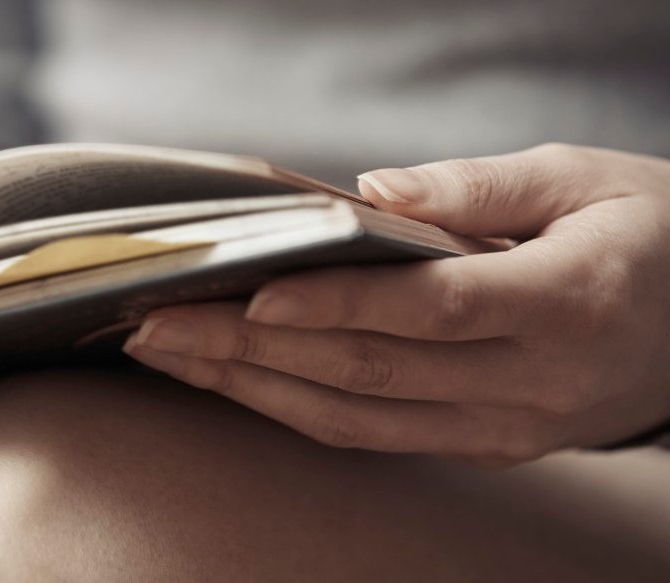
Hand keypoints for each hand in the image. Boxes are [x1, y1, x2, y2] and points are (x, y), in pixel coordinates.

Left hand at [124, 143, 669, 463]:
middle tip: (158, 322)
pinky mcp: (488, 445)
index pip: (429, 310)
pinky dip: (296, 409)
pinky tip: (234, 381)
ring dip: (252, 388)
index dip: (335, 303)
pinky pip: (376, 435)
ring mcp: (508, 427)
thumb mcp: (584, 178)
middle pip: (370, 371)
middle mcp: (533, 381)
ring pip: (359, 418)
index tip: (250, 291)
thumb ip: (476, 185)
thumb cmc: (649, 232)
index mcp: (567, 302)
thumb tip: (366, 195)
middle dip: (251, 349)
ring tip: (168, 354)